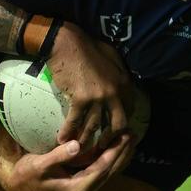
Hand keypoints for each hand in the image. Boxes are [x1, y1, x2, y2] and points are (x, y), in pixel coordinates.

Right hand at [0, 131, 136, 190]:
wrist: (18, 187)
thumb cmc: (27, 175)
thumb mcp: (39, 165)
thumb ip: (58, 156)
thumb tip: (76, 145)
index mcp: (78, 188)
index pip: (102, 168)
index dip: (115, 152)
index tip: (124, 136)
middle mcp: (84, 190)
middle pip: (110, 170)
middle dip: (123, 152)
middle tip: (133, 133)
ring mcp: (83, 187)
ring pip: (108, 170)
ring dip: (120, 154)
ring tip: (130, 137)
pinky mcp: (81, 181)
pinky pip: (101, 168)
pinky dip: (111, 156)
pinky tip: (116, 145)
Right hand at [48, 22, 134, 146]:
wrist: (67, 42)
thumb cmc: (87, 46)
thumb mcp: (111, 56)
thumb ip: (118, 73)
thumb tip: (120, 85)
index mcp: (124, 83)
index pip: (129, 109)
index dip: (122, 123)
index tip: (115, 132)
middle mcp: (115, 92)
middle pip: (117, 124)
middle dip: (110, 138)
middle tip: (102, 146)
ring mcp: (99, 97)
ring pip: (95, 126)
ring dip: (87, 140)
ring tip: (80, 149)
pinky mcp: (81, 99)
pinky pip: (75, 121)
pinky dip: (68, 132)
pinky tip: (62, 140)